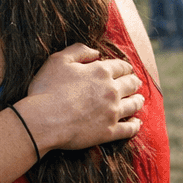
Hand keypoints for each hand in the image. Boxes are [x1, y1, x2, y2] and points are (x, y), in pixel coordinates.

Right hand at [21, 43, 144, 150]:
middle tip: (136, 83)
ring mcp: (112, 112)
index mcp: (101, 71)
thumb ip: (79, 51)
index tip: (127, 69)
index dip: (125, 67)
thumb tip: (96, 51)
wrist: (43, 121)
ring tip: (139, 100)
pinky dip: (135, 125)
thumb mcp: (58, 60)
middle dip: (134, 82)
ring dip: (138, 101)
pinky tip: (137, 123)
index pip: (120, 66)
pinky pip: (129, 129)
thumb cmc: (47, 89)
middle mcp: (111, 90)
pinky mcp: (109, 132)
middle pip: (131, 84)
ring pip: (133, 105)